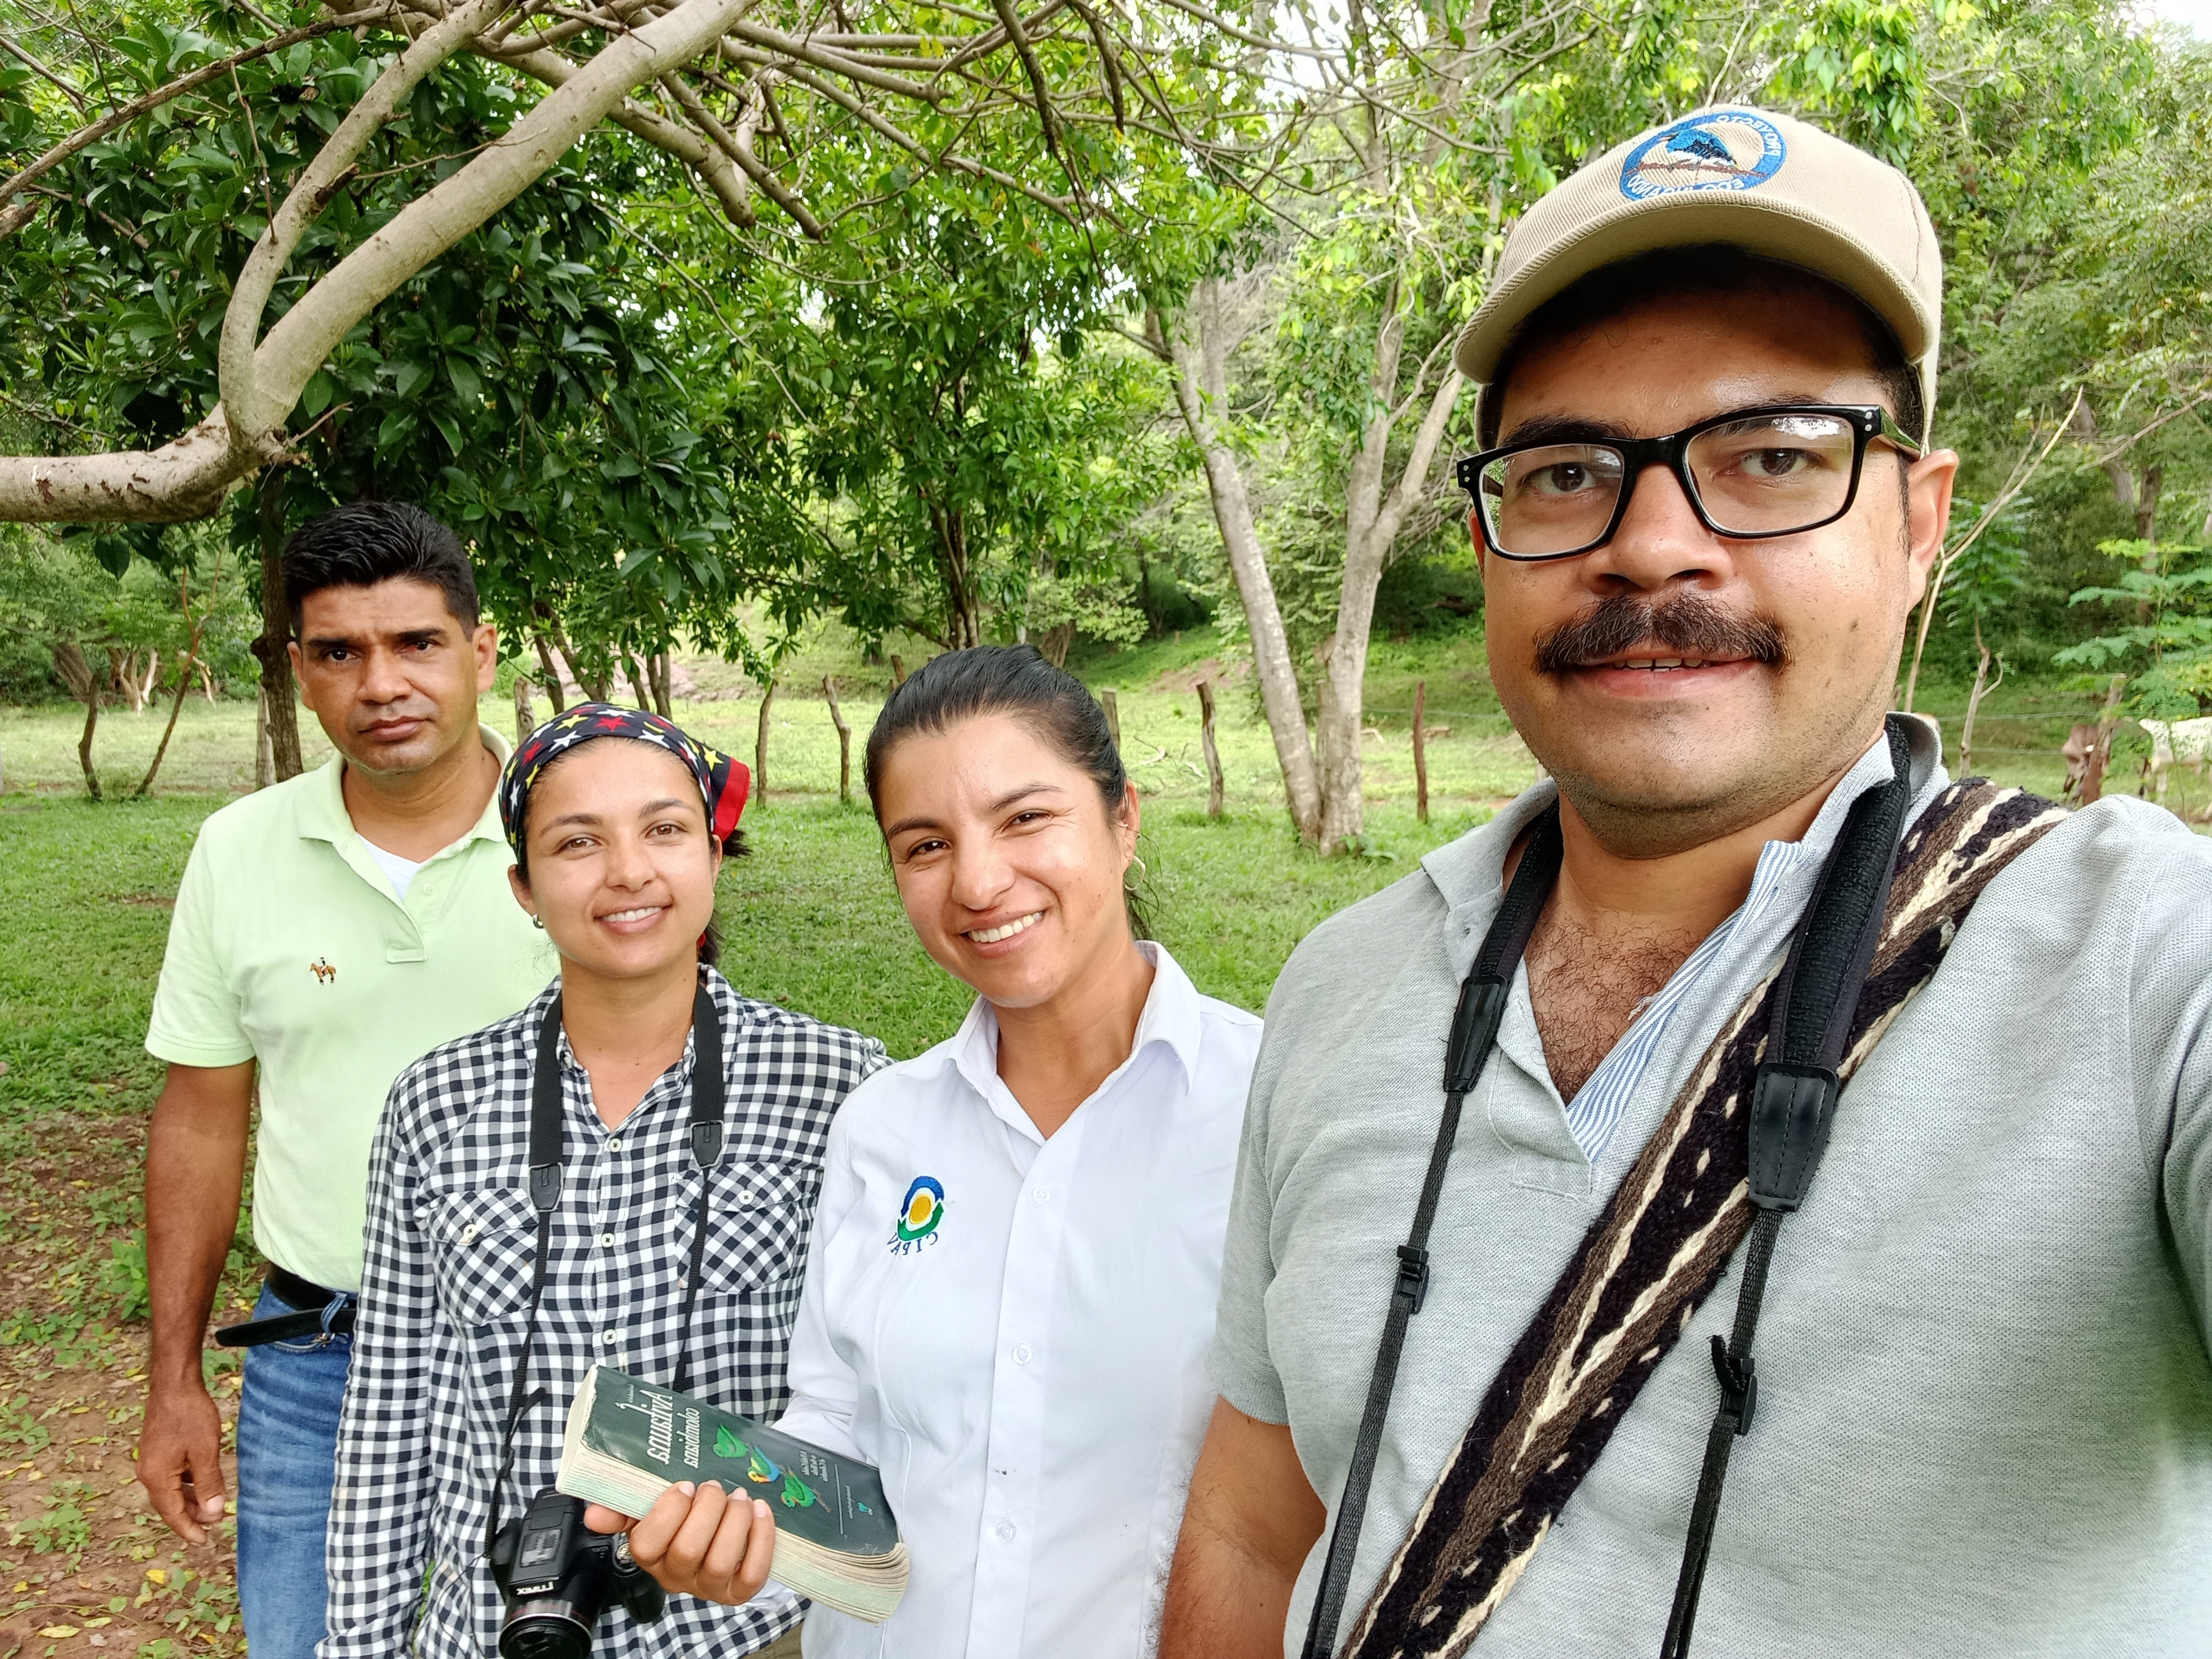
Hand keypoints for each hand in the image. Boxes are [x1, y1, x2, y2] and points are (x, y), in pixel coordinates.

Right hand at [138, 1378, 226, 1543]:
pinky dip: (187, 1485)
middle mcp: (148, 1473)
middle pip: (170, 1505)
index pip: (172, 1513)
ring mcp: (151, 1462)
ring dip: (191, 1500)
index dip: (188, 1529)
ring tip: (212, 1508)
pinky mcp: (157, 1452)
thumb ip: (208, 1484)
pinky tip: (203, 1485)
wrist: (174, 1386)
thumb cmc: (190, 1416)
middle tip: (214, 1525)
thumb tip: (213, 1512)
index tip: (203, 1542)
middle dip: (191, 1517)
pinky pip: (172, 1477)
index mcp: (156, 1477)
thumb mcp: (205, 1452)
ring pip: (172, 1491)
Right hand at [585, 1483, 776, 1605]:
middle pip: (688, 1550)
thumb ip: (621, 1507)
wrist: (720, 1526)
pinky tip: (760, 1511)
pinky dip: (761, 1539)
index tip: (685, 1485)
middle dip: (707, 1510)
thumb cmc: (683, 1513)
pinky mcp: (739, 1590)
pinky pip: (753, 1573)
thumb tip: (593, 1514)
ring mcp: (708, 1587)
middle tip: (714, 1487)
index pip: (646, 1544)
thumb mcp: (651, 1505)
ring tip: (740, 1498)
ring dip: (735, 1521)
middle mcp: (676, 1576)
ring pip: (720, 1562)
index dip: (668, 1511)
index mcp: (650, 1554)